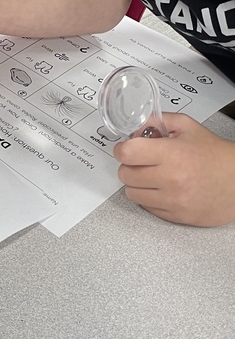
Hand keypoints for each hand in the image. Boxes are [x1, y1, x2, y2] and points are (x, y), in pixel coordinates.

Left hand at [114, 113, 234, 226]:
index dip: (123, 149)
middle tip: (140, 162)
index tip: (126, 148)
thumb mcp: (188, 127)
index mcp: (172, 154)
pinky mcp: (176, 217)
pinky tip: (161, 189)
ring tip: (151, 176)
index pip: (127, 153)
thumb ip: (158, 121)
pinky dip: (149, 198)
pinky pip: (147, 208)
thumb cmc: (216, 156)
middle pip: (125, 174)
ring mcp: (173, 201)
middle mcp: (171, 179)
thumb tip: (136, 126)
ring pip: (132, 193)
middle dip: (129, 166)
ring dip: (137, 183)